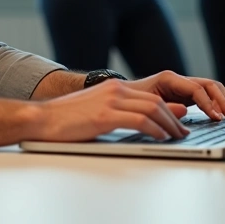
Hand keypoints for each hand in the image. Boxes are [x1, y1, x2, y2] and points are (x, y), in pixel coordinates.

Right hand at [30, 79, 190, 141]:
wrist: (41, 119)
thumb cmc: (67, 120)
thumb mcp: (99, 111)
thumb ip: (123, 112)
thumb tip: (149, 121)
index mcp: (114, 87)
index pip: (150, 97)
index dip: (169, 111)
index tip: (177, 124)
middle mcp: (115, 89)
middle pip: (155, 102)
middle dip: (173, 119)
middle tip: (182, 132)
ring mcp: (109, 101)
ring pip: (151, 109)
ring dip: (169, 125)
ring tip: (176, 137)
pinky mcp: (104, 115)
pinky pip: (139, 120)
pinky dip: (155, 129)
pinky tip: (160, 137)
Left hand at [123, 70, 224, 120]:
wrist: (119, 100)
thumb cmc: (130, 102)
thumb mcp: (143, 104)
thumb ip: (164, 107)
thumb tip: (184, 111)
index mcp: (168, 79)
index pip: (196, 89)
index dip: (208, 103)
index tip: (216, 117)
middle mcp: (178, 81)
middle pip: (209, 85)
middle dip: (222, 100)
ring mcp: (183, 87)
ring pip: (211, 90)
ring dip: (223, 101)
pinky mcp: (185, 96)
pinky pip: (206, 97)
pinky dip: (216, 105)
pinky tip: (222, 116)